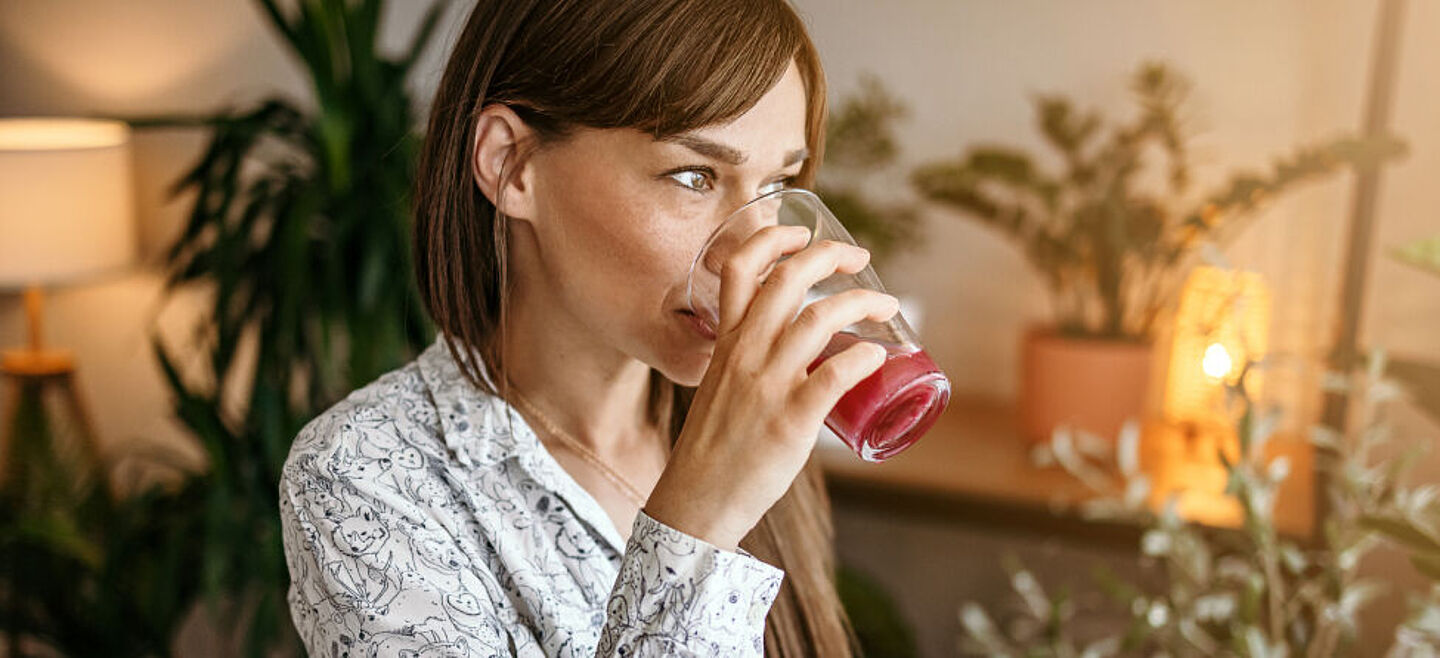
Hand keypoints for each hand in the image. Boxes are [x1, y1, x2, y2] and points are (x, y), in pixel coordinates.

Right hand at [644, 226, 898, 549]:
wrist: (698, 501)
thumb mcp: (721, 388)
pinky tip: (878, 354)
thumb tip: (799, 358)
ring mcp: (769, 385)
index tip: (802, 232)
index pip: (740, 270)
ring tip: (887, 306)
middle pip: (788, 280)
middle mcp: (746, 354)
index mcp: (726, 343)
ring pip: (819, 318)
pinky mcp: (791, 420)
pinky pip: (835, 374)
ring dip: (862, 302)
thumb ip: (750, 364)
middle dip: (829, 255)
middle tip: (859, 259)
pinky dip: (863, 355)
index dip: (772, 238)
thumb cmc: (714, 449)